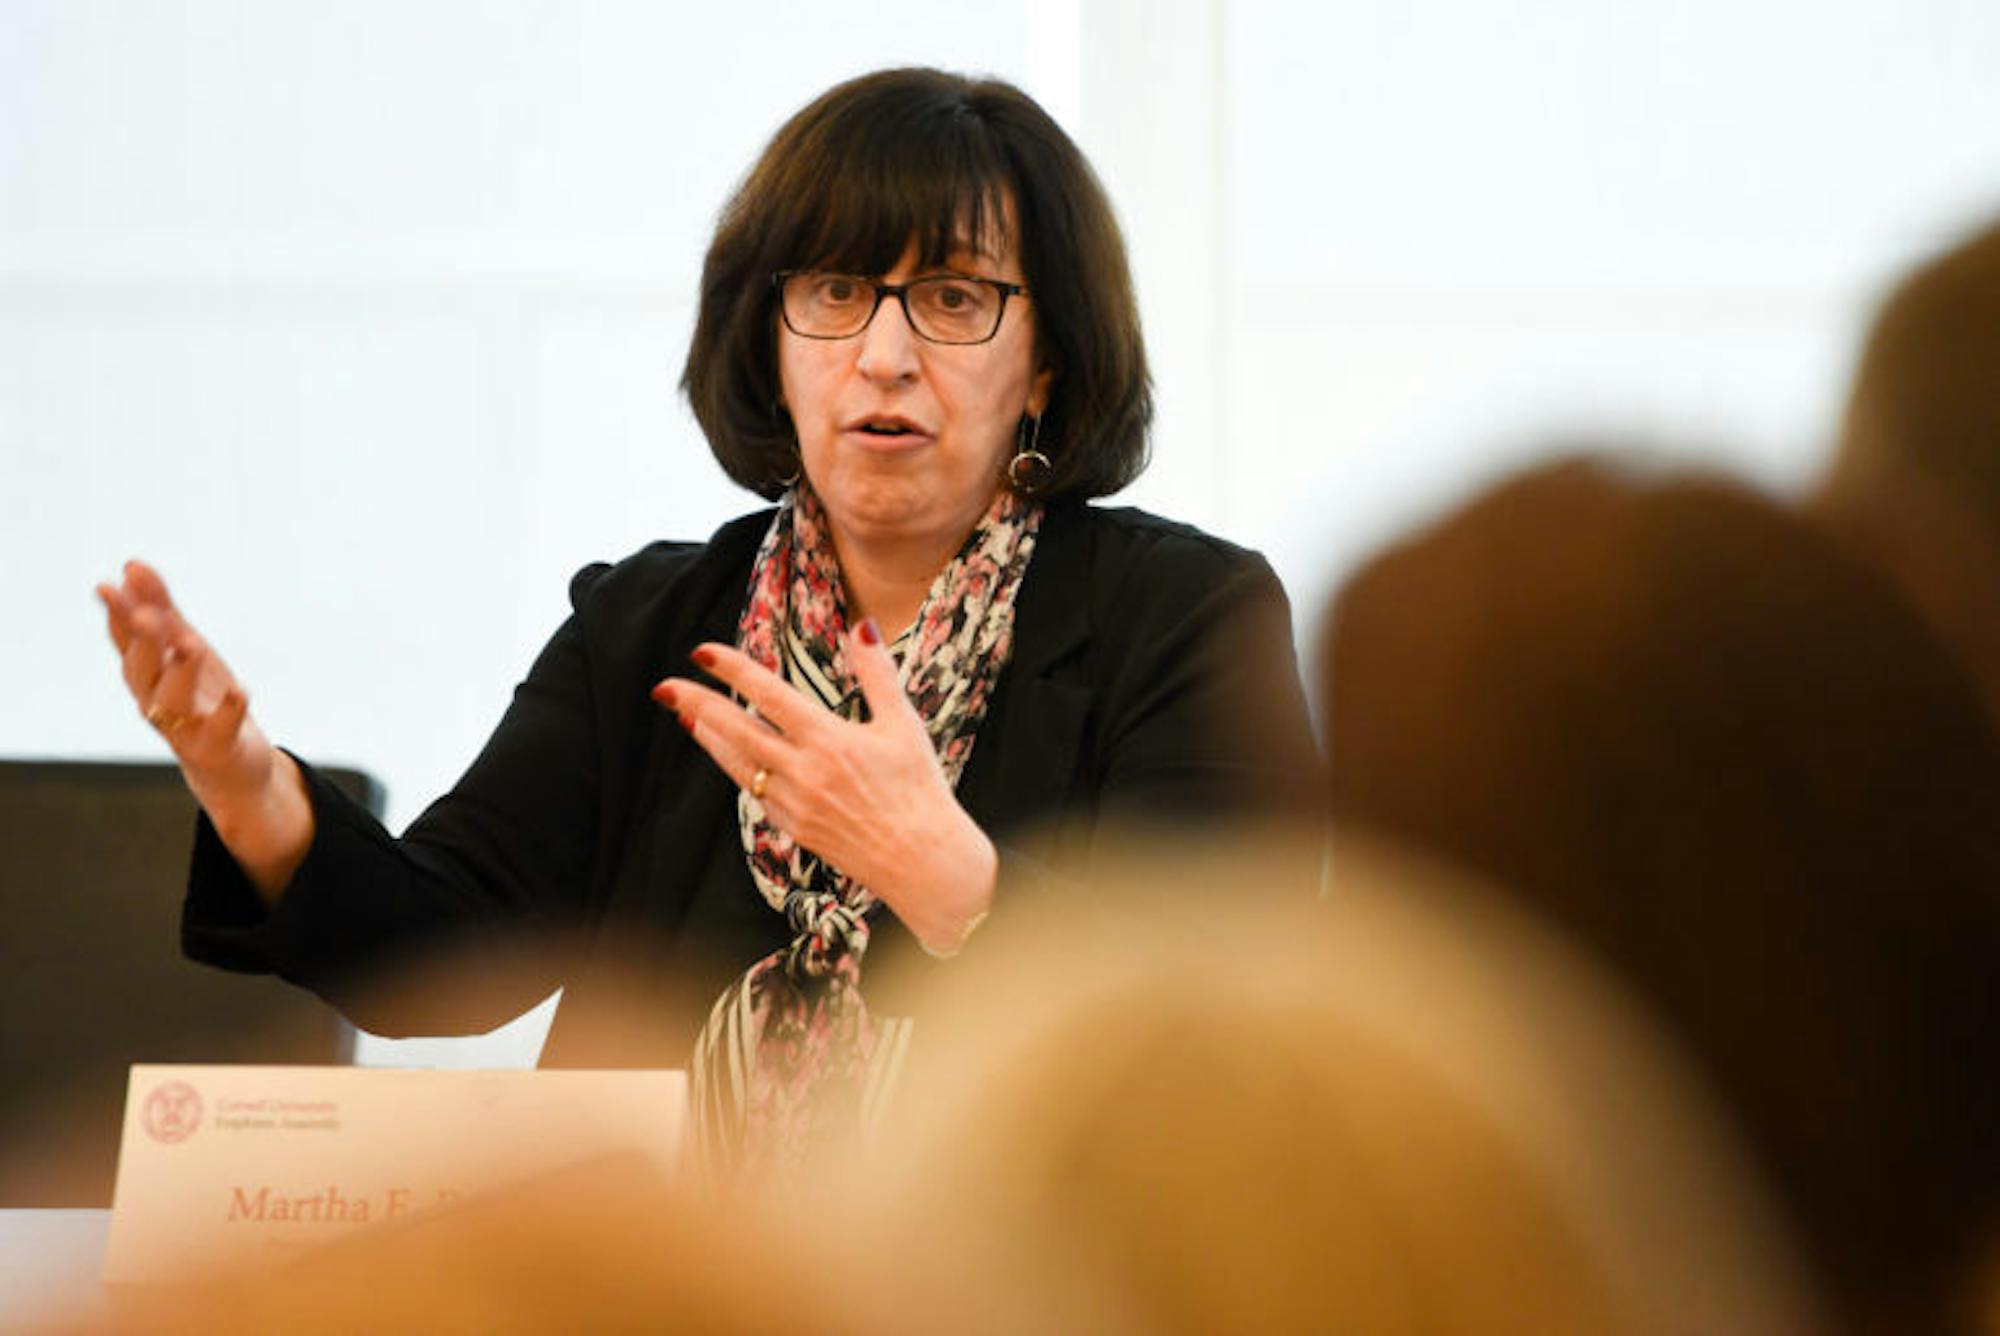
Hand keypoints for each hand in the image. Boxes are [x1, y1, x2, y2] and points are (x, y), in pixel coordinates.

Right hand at [96, 560, 309, 897]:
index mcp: (147, 674)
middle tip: (147, 614)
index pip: (125, 642)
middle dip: (143, 642)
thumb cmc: (200, 697)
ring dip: (179, 671)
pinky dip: (229, 710)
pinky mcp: (216, 746)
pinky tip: (241, 690)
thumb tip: (131, 564)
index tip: (108, 585)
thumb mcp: (183, 646)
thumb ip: (160, 607)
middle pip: (141, 670)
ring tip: (190, 642)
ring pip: (171, 701)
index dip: (117, 615)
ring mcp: (184, 727)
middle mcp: (155, 701)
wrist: (230, 764)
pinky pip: (221, 728)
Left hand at [653, 620, 997, 954]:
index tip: (702, 652)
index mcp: (829, 740)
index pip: (768, 694)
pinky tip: (728, 754)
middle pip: (736, 730)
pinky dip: (735, 767)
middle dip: (697, 704)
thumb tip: (863, 627)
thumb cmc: (919, 789)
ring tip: (685, 715)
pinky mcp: (793, 826)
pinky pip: (754, 791)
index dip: (732, 670)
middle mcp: (804, 771)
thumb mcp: (904, 724)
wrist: (921, 860)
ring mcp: (794, 802)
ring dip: (708, 737)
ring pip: (737, 763)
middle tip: (665, 686)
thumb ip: (878, 674)